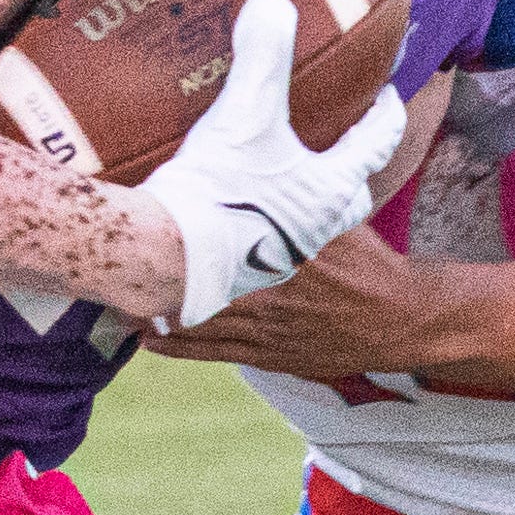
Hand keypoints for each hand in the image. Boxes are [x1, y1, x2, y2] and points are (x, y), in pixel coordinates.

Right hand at [137, 0, 406, 329]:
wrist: (167, 257)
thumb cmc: (221, 189)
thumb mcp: (245, 111)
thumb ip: (264, 55)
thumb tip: (273, 2)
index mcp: (330, 190)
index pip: (377, 146)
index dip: (387, 116)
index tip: (388, 95)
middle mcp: (315, 229)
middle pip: (351, 196)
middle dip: (353, 168)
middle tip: (340, 140)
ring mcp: (280, 254)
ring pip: (310, 220)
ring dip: (306, 193)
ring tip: (282, 164)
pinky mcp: (242, 268)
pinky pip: (266, 234)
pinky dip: (262, 211)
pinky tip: (235, 194)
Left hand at [144, 226, 429, 376]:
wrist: (397, 320)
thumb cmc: (369, 263)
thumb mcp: (338, 220)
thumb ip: (302, 200)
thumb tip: (274, 157)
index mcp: (284, 254)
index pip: (222, 243)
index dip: (183, 239)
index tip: (147, 227)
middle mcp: (269, 295)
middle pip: (199, 288)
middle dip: (159, 282)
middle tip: (116, 272)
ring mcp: (266, 332)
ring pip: (199, 325)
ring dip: (159, 317)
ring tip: (120, 305)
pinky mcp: (269, 357)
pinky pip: (215, 353)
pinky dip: (180, 347)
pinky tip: (151, 341)